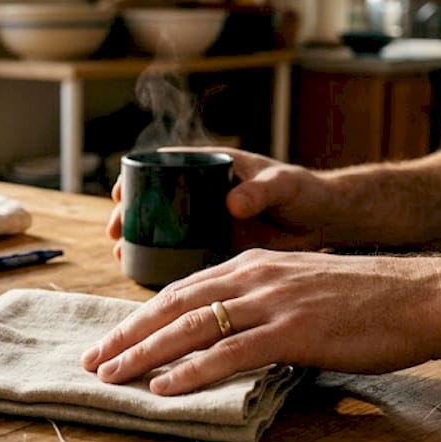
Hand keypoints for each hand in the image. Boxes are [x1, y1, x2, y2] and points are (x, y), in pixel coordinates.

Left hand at [80, 249, 440, 394]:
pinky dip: (191, 370)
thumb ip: (261, 305)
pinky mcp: (292, 331)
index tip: (111, 340)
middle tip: (93, 361)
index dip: (141, 317)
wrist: (422, 297)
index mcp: (253, 265)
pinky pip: (229, 352)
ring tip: (113, 376)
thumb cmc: (367, 300)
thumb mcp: (301, 289)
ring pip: (191, 326)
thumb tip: (228, 335)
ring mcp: (272, 302)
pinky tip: (164, 387)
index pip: (181, 290)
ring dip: (145, 353)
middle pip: (172, 304)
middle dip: (126, 334)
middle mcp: (254, 277)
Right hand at [104, 147, 338, 260]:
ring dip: (140, 241)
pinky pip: (182, 256)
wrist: (326, 225)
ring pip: (163, 230)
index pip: (166, 165)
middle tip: (114, 230)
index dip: (136, 176)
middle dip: (129, 214)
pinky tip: (145, 276)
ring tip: (121, 254)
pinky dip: (163, 264)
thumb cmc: (306, 193)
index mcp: (214, 168)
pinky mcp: (216, 251)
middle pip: (155, 201)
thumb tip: (232, 202)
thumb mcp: (284, 185)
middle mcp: (204, 196)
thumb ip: (261, 191)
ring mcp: (207, 224)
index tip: (119, 192)